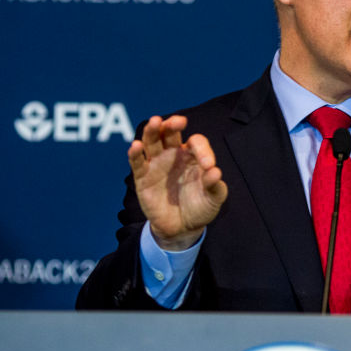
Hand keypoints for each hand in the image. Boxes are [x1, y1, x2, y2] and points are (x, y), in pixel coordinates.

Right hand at [127, 115, 227, 249]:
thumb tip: (215, 172)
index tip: (208, 165)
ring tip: (155, 122)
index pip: (196, 142)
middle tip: (179, 121)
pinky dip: (135, 153)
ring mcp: (157, 164)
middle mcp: (173, 155)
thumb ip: (215, 186)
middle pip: (169, 133)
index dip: (202, 149)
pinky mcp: (143, 177)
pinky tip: (136, 146)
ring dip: (152, 130)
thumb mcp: (214, 199)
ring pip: (151, 141)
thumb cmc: (200, 208)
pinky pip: (137, 162)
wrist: (182, 228)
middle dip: (173, 124)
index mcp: (192, 156)